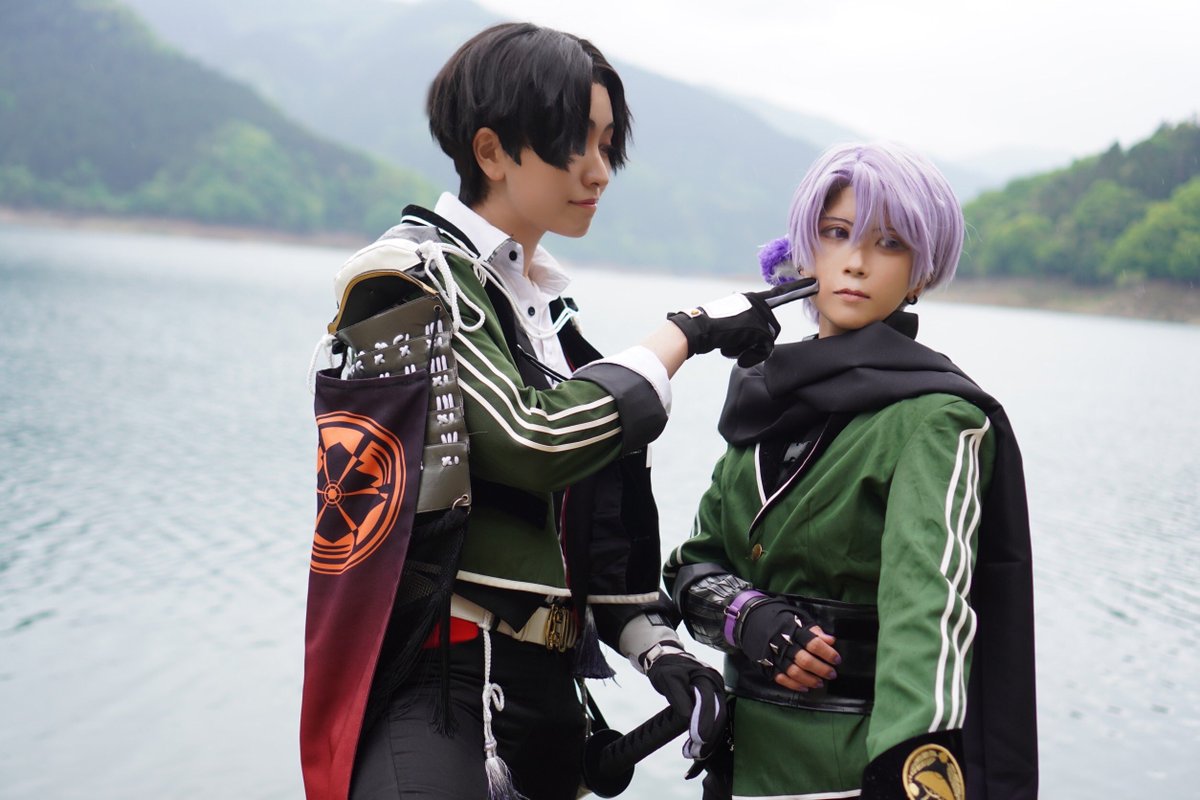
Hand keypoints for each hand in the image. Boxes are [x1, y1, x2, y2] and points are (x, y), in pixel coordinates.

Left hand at [645, 652, 728, 758]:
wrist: (668, 659)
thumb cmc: (667, 668)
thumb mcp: (667, 680)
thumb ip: (678, 697)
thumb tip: (688, 717)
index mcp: (705, 676)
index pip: (707, 701)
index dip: (702, 721)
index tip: (697, 739)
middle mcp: (716, 683)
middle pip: (718, 712)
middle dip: (710, 734)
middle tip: (697, 752)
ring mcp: (717, 691)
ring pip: (719, 717)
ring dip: (711, 737)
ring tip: (698, 753)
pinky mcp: (714, 699)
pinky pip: (716, 717)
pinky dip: (710, 732)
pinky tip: (703, 745)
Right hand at [667, 285, 792, 366]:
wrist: (696, 329)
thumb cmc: (708, 328)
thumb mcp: (728, 320)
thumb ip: (745, 324)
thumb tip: (751, 339)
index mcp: (751, 298)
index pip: (778, 293)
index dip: (798, 289)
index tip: (814, 283)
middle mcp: (756, 302)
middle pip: (771, 330)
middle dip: (756, 344)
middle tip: (736, 344)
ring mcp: (757, 313)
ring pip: (766, 340)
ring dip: (750, 350)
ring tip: (730, 345)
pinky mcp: (757, 326)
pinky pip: (763, 349)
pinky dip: (750, 357)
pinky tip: (735, 352)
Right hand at [736, 597, 839, 691]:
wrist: (749, 619)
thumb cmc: (777, 618)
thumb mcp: (796, 617)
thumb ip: (814, 630)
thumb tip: (831, 640)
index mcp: (792, 629)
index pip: (813, 643)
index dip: (827, 653)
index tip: (836, 659)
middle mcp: (783, 644)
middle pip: (805, 660)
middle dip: (821, 669)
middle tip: (832, 674)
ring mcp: (773, 656)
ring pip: (794, 673)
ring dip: (810, 680)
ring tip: (820, 682)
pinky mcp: (766, 665)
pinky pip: (782, 679)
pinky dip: (795, 685)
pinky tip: (805, 687)